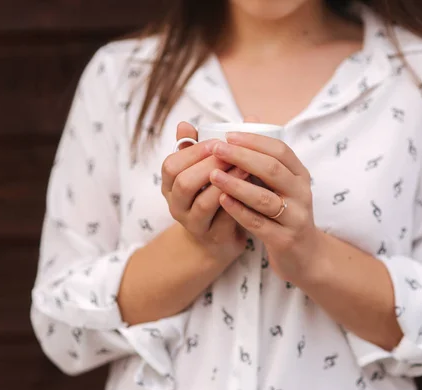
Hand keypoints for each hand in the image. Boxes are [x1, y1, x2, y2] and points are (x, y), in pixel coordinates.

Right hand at [161, 122, 248, 266]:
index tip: (217, 141)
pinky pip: (223, 219)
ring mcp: (193, 223)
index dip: (193, 151)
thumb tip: (221, 119)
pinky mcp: (213, 237)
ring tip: (246, 167)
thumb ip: (212, 147)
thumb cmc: (216, 196)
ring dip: (226, 181)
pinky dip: (236, 201)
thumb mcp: (209, 170)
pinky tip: (250, 189)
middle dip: (209, 164)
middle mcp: (177, 204)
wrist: (219, 239)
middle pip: (183, 182)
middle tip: (232, 153)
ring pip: (202, 201)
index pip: (171, 164)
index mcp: (171, 185)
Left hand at [208, 130, 322, 282]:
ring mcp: (295, 217)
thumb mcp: (280, 184)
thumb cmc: (285, 213)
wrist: (305, 255)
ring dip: (237, 185)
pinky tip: (222, 201)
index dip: (254, 141)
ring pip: (264, 198)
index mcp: (300, 175)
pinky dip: (239, 211)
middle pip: (272, 169)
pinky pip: (259, 223)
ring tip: (213, 175)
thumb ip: (264, 156)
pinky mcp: (285, 240)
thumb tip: (250, 119)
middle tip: (216, 149)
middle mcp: (301, 193)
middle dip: (242, 157)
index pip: (280, 150)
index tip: (228, 135)